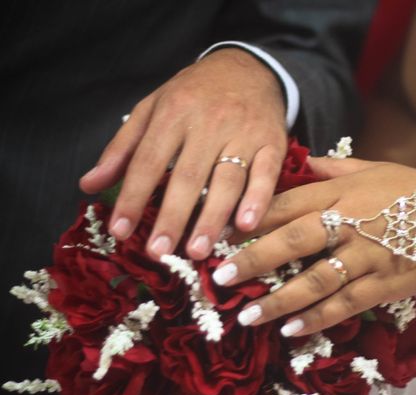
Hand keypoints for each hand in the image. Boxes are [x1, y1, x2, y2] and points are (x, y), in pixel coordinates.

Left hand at [80, 48, 287, 259]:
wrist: (249, 68)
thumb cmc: (195, 93)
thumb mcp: (152, 108)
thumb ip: (122, 147)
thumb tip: (89, 185)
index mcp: (173, 113)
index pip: (148, 161)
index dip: (133, 197)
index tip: (120, 231)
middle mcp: (209, 123)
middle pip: (187, 176)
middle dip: (172, 217)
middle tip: (159, 252)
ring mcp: (244, 133)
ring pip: (227, 179)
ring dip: (212, 217)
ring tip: (198, 250)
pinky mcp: (273, 142)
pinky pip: (266, 174)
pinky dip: (257, 199)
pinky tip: (246, 225)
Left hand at [211, 160, 415, 336]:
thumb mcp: (375, 168)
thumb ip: (335, 165)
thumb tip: (302, 159)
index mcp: (342, 192)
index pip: (286, 204)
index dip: (250, 220)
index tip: (219, 235)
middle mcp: (350, 223)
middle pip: (292, 241)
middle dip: (253, 261)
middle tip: (219, 279)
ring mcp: (367, 256)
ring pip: (315, 280)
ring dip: (279, 300)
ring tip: (248, 316)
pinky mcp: (384, 284)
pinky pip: (345, 304)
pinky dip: (319, 318)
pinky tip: (293, 331)